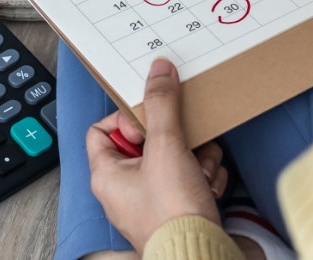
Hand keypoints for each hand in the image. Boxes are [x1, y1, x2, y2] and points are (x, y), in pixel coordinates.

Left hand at [86, 59, 226, 252]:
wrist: (204, 256)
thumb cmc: (173, 214)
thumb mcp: (166, 147)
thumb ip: (162, 105)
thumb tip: (158, 70)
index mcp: (107, 174)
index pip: (102, 130)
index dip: (127, 118)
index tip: (149, 116)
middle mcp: (125, 189)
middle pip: (147, 141)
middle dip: (175, 138)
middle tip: (184, 142)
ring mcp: (153, 201)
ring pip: (175, 158)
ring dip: (196, 158)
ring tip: (201, 170)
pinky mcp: (179, 209)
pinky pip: (191, 179)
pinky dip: (204, 178)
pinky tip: (210, 187)